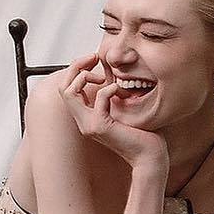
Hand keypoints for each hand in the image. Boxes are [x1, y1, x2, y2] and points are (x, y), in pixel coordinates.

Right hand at [57, 52, 168, 170]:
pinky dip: (109, 88)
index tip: (94, 61)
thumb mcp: (122, 108)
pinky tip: (119, 90)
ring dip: (84, 76)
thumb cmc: (141, 134)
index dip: (77, 70)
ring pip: (69, 92)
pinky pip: (99, 97)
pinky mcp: (100, 126)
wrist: (149, 156)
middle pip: (63, 87)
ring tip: (104, 76)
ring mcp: (89, 125)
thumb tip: (109, 73)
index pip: (68, 89)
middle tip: (94, 57)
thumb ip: (111, 94)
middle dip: (76, 67)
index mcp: (87, 117)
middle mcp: (84, 122)